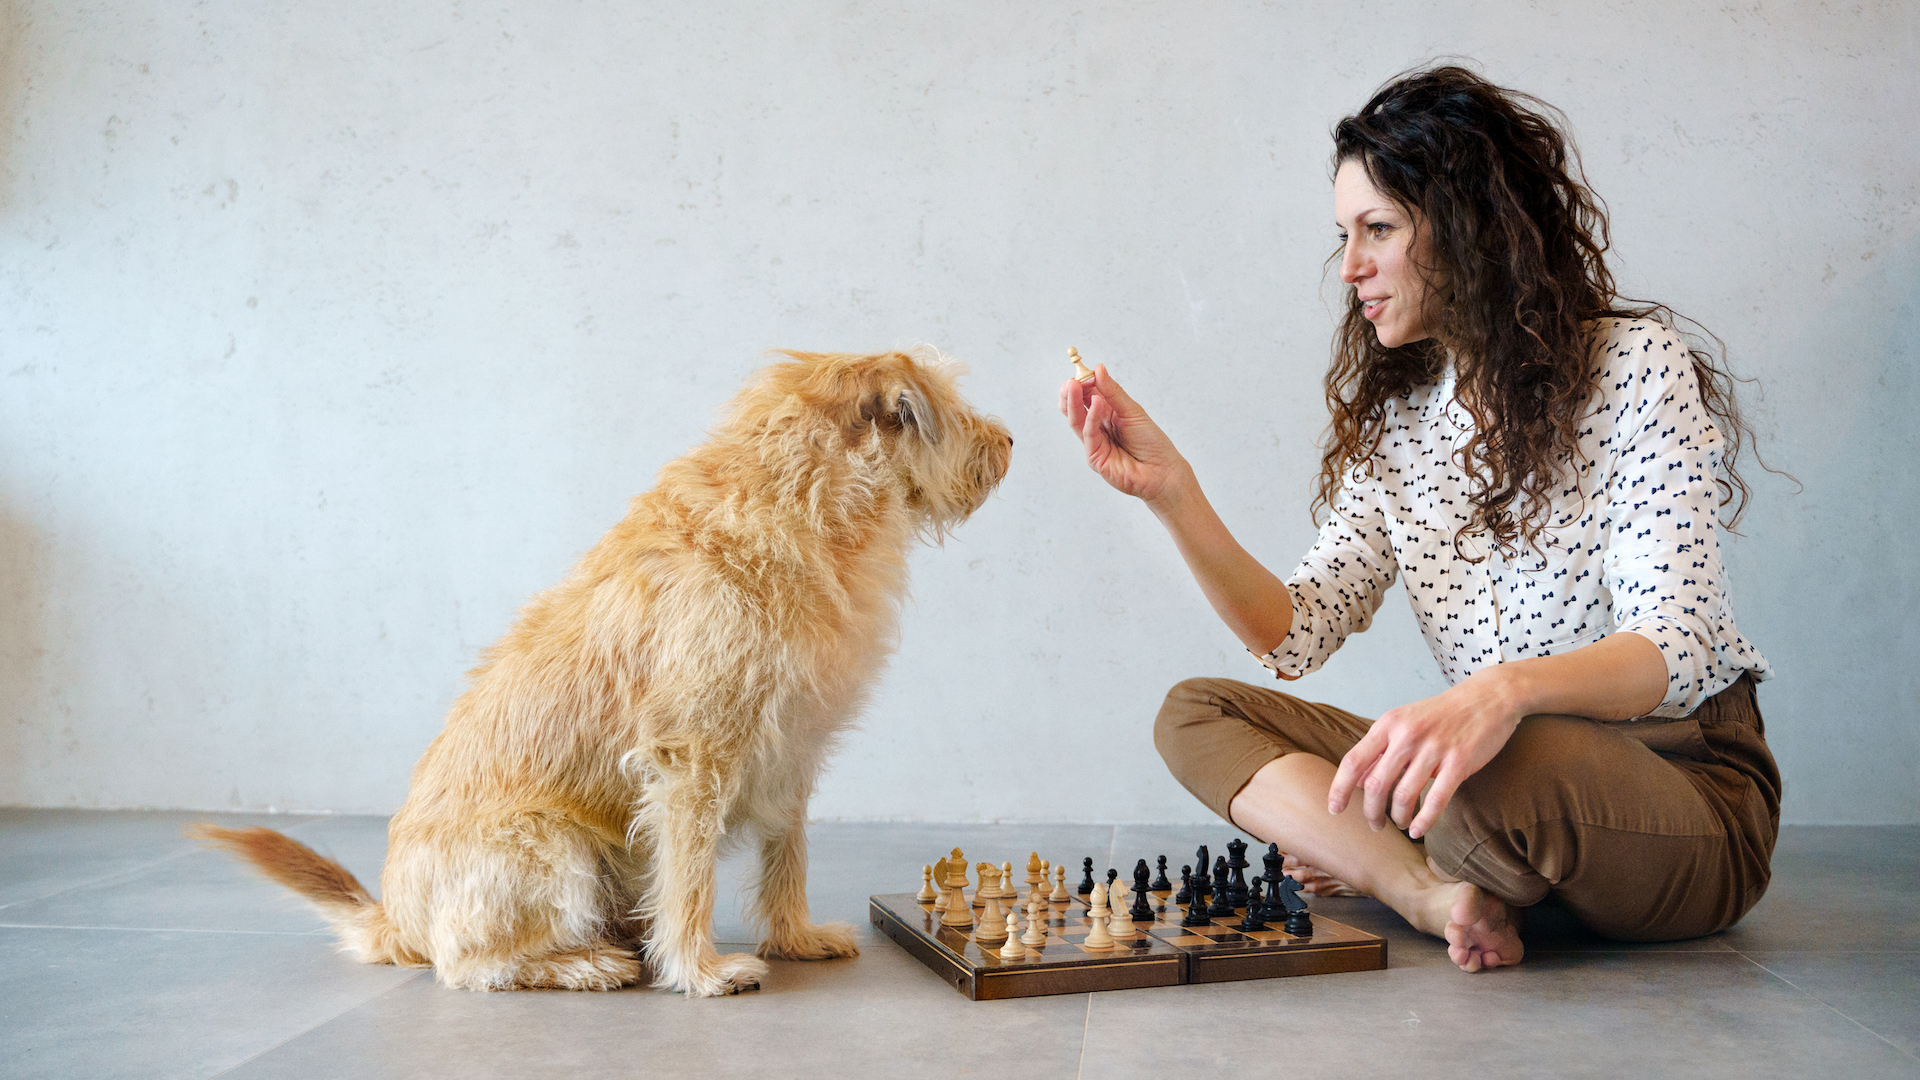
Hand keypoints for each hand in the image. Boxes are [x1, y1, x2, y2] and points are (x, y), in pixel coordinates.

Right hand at [1057, 365, 1189, 506]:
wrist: (1162, 470)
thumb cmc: (1151, 442)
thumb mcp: (1132, 411)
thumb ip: (1113, 392)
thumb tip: (1098, 369)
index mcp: (1106, 414)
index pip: (1086, 395)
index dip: (1081, 383)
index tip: (1081, 371)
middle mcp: (1097, 427)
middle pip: (1075, 408)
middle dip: (1070, 393)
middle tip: (1071, 380)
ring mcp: (1094, 443)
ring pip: (1076, 421)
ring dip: (1073, 402)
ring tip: (1073, 386)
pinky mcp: (1094, 458)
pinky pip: (1089, 435)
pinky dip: (1091, 418)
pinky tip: (1097, 403)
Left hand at [1326, 670, 1524, 838]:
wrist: (1488, 697)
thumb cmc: (1442, 714)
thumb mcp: (1404, 723)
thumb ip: (1381, 750)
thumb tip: (1356, 782)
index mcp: (1388, 724)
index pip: (1353, 761)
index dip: (1339, 789)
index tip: (1334, 809)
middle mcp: (1407, 735)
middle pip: (1376, 785)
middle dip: (1371, 812)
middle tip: (1375, 825)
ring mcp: (1434, 749)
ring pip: (1403, 795)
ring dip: (1398, 817)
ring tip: (1400, 824)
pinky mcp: (1459, 762)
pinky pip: (1436, 800)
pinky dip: (1424, 820)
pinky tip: (1418, 830)